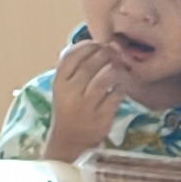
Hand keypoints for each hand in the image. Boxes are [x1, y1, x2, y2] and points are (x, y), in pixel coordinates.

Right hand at [45, 37, 127, 158]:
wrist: (70, 138)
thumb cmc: (69, 107)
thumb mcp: (63, 86)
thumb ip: (73, 67)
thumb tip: (92, 44)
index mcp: (59, 82)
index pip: (72, 56)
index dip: (87, 46)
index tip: (98, 43)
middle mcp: (71, 92)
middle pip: (90, 65)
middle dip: (105, 54)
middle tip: (114, 52)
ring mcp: (87, 105)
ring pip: (103, 79)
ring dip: (114, 69)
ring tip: (119, 66)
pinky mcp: (102, 117)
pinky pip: (115, 96)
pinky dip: (120, 87)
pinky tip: (121, 84)